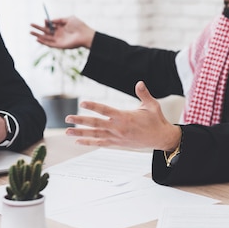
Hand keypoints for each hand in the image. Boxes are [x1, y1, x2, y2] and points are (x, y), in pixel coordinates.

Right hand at [30, 16, 94, 49]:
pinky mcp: (60, 45)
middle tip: (30, 25)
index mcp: (61, 28)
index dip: (46, 23)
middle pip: (46, 32)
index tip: (44, 20)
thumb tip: (49, 20)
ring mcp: (59, 40)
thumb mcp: (68, 19)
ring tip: (30, 32)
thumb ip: (58, 19)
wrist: (85, 34)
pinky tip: (38, 39)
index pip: (50, 25)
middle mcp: (59, 34)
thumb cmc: (79, 25)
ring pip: (46, 38)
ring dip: (38, 35)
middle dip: (38, 29)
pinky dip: (43, 42)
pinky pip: (50, 44)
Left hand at [65, 81, 181, 150]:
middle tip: (68, 118)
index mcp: (125, 117)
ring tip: (67, 132)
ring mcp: (117, 138)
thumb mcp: (152, 105)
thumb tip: (139, 83)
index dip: (93, 106)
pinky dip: (89, 142)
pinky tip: (79, 142)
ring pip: (95, 135)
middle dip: (80, 121)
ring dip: (80, 133)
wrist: (161, 138)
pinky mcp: (118, 144)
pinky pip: (101, 143)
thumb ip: (144, 94)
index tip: (82, 103)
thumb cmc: (156, 120)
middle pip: (96, 124)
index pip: (106, 110)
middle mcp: (119, 128)